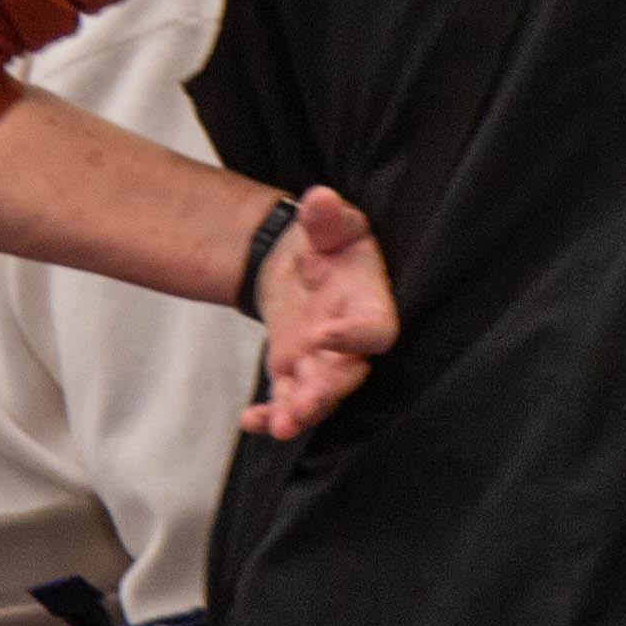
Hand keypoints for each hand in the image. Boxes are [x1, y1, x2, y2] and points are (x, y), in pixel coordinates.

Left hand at [241, 186, 397, 438]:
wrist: (309, 263)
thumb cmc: (333, 242)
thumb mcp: (331, 223)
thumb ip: (326, 217)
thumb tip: (318, 198)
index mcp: (369, 303)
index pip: (375, 329)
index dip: (356, 337)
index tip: (325, 335)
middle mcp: (351, 341)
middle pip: (347, 375)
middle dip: (325, 392)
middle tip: (302, 407)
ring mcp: (323, 361)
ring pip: (318, 395)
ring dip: (300, 412)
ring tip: (280, 426)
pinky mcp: (295, 372)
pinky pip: (287, 399)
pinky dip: (270, 414)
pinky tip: (251, 420)